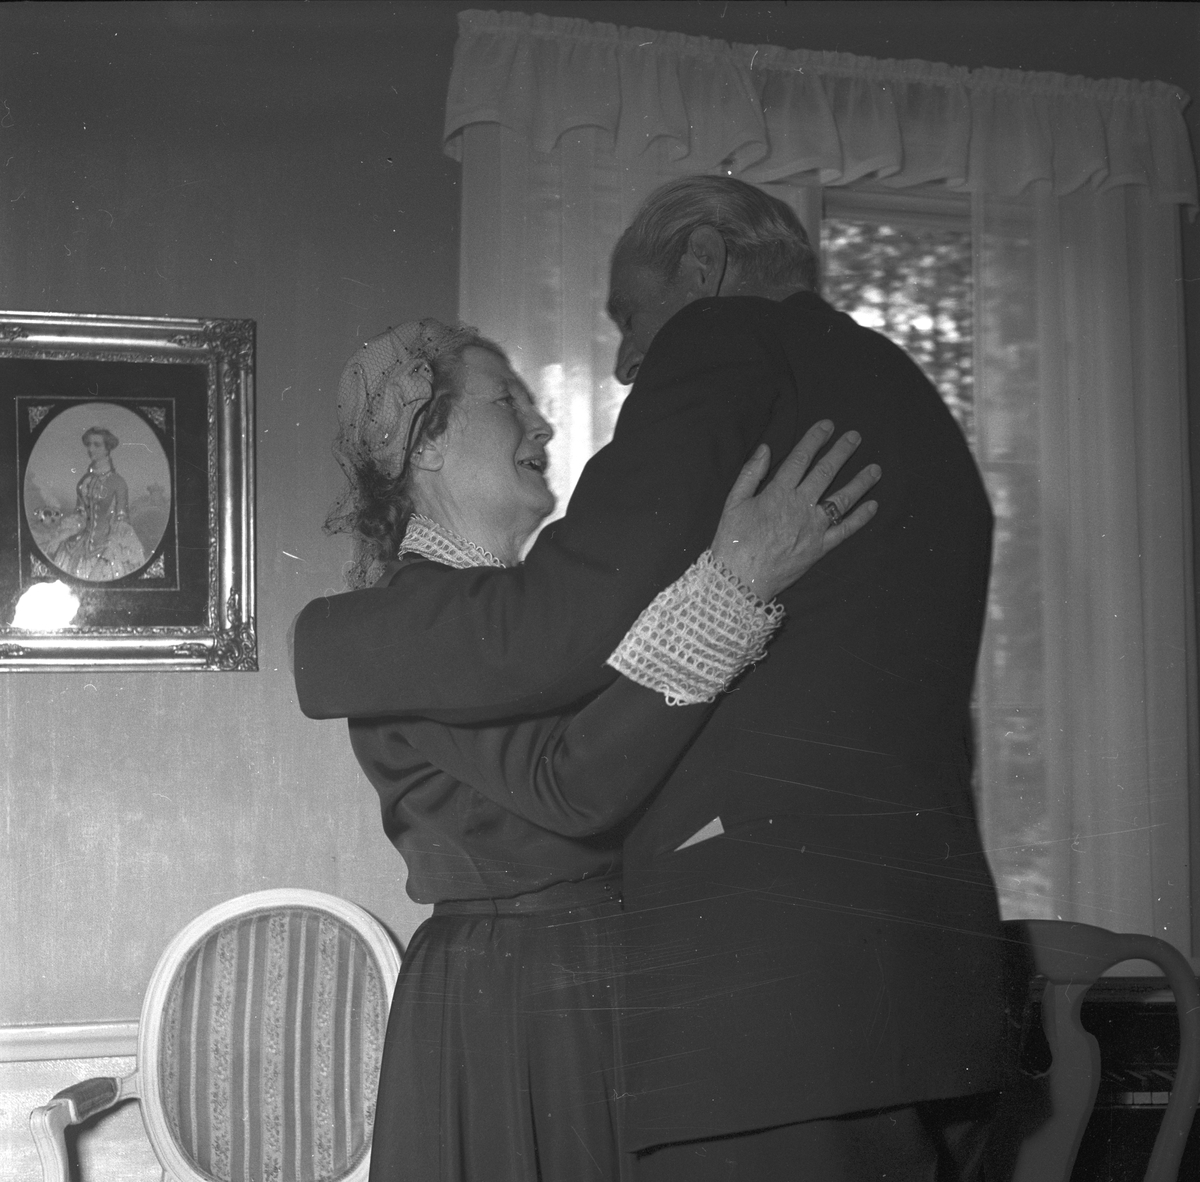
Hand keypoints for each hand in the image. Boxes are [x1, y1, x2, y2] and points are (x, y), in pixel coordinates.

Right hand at [710, 420, 880, 600]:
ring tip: (875, 469)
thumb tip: (766, 448)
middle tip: (855, 437)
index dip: (815, 439)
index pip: (801, 458)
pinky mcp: (819, 549)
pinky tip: (873, 505)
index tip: (827, 425)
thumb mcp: (733, 502)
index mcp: (778, 493)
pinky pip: (845, 531)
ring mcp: (813, 528)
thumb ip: (750, 473)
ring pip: (842, 499)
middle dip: (842, 452)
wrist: (739, 580)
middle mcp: (800, 506)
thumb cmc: (732, 541)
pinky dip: (861, 518)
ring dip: (861, 482)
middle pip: (826, 473)